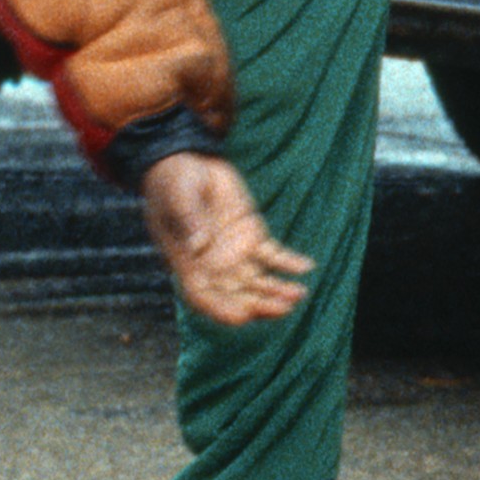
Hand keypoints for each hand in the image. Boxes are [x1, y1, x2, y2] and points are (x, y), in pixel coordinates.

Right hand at [139, 149, 315, 324]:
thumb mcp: (178, 196)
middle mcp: (213, 265)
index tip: (242, 316)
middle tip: (284, 307)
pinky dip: (289, 262)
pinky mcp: (252, 235)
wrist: (188, 162)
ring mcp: (234, 252)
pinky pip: (273, 254)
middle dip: (260, 305)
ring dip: (278, 289)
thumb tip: (198, 245)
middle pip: (237, 295)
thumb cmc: (173, 182)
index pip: (204, 297)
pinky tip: (306, 266)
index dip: (221, 310)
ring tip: (299, 293)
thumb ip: (188, 219)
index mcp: (188, 263)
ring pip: (258, 280)